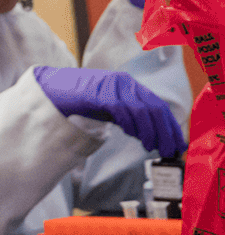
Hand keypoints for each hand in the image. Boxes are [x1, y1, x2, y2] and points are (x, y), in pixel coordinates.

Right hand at [34, 66, 185, 154]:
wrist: (56, 89)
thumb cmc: (87, 101)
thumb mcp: (114, 107)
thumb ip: (132, 115)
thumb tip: (156, 136)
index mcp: (131, 85)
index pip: (159, 105)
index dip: (171, 126)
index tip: (178, 144)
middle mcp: (125, 82)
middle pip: (154, 108)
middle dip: (164, 133)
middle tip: (167, 151)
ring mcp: (112, 86)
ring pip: (141, 110)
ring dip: (149, 132)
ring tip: (150, 146)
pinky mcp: (99, 93)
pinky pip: (121, 110)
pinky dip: (130, 124)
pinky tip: (132, 134)